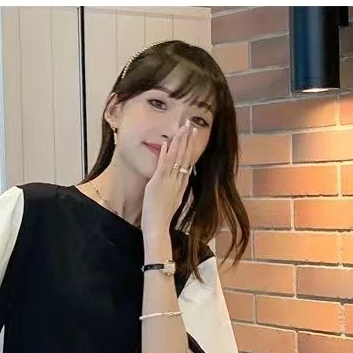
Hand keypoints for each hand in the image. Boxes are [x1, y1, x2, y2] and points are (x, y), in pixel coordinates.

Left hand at [140, 121, 196, 237]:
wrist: (158, 227)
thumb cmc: (162, 218)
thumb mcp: (174, 202)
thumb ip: (177, 191)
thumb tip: (179, 184)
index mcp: (181, 185)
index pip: (188, 162)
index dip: (191, 149)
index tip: (193, 137)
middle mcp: (178, 181)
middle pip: (185, 156)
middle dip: (188, 140)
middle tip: (191, 126)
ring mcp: (169, 181)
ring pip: (176, 157)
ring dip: (180, 141)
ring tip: (184, 128)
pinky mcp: (158, 183)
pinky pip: (163, 165)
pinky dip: (165, 154)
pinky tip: (167, 143)